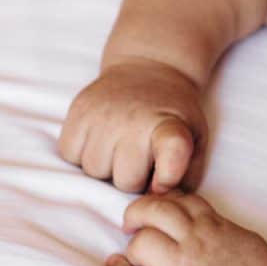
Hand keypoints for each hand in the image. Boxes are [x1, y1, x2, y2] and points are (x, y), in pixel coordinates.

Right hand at [58, 57, 207, 192]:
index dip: (168, 174)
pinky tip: (100, 140)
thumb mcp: (196, 138)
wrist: (150, 67)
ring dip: (106, 168)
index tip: (165, 180)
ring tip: (120, 148)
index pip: (172, 151)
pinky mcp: (78, 110)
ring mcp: (103, 114)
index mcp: (170, 125)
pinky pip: (70, 154)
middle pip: (125, 181)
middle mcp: (135, 119)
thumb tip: (160, 197)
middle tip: (141, 159)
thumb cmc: (173, 114)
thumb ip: (188, 173)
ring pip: (94, 171)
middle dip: (133, 179)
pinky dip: (81, 154)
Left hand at [107, 191, 266, 265]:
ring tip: (136, 254)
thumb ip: (220, 227)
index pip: (180, 198)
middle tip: (132, 221)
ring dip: (135, 245)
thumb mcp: (245, 238)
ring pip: (142, 242)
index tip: (158, 207)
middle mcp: (196, 241)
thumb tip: (204, 223)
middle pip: (155, 211)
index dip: (164, 199)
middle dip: (138, 211)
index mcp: (215, 225)